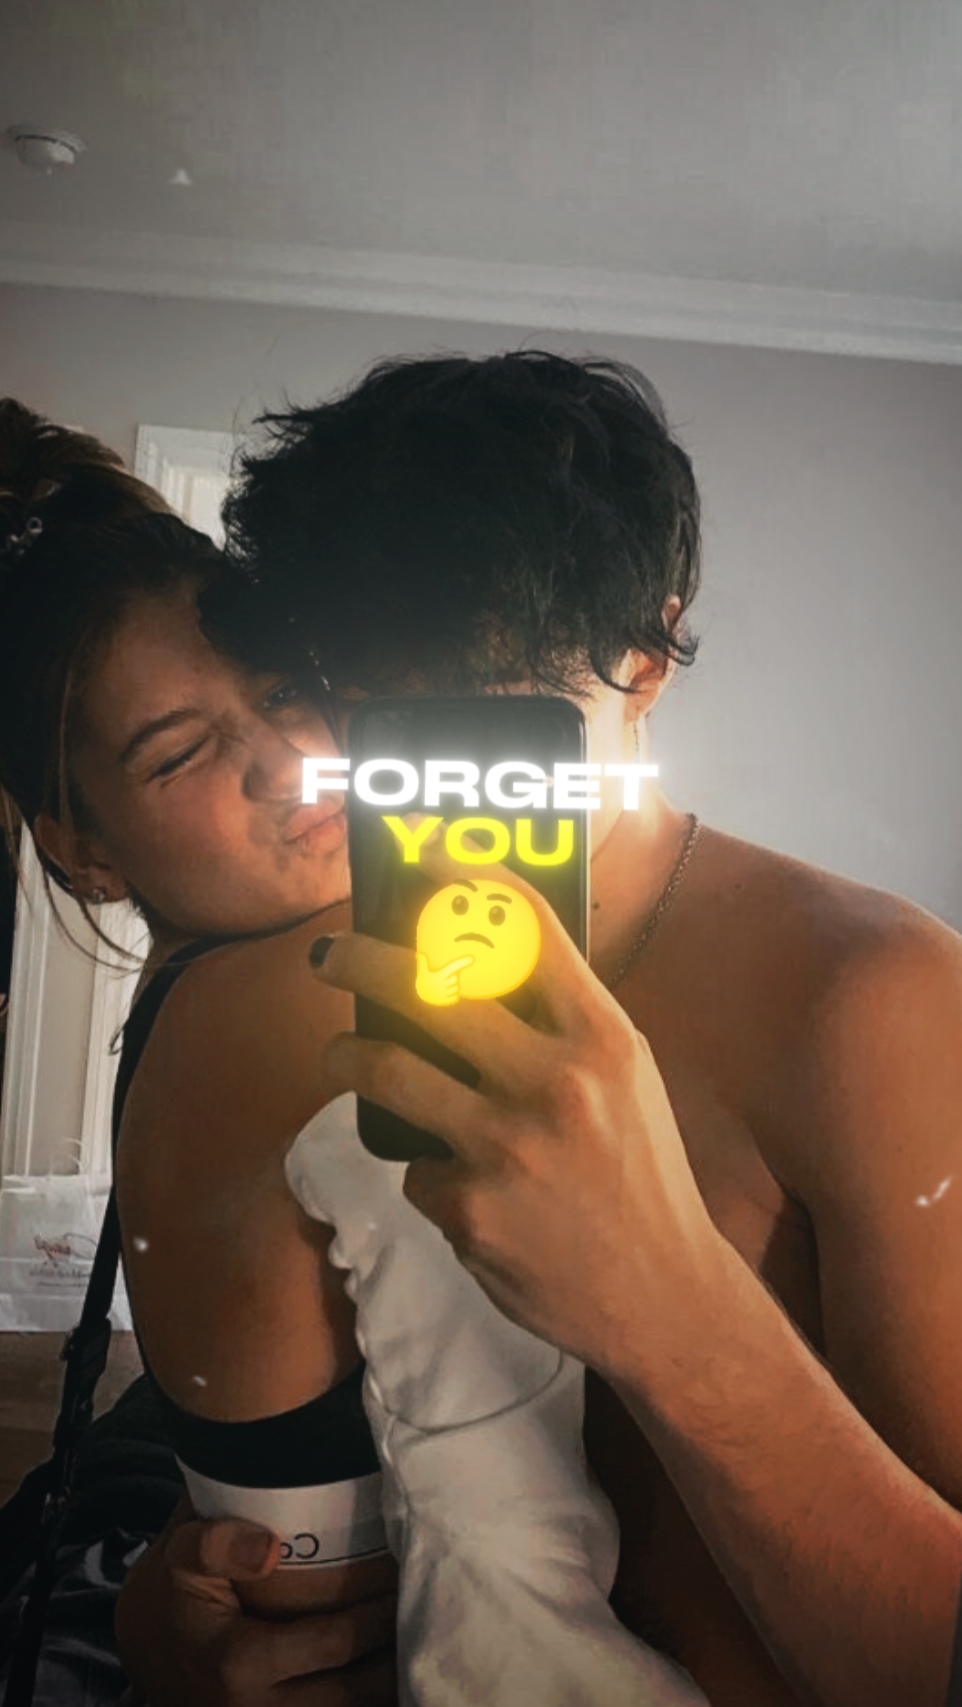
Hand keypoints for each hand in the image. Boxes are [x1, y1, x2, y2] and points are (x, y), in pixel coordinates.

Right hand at [115, 1502, 396, 1706]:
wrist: (148, 1649)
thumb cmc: (174, 1591)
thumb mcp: (180, 1555)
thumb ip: (215, 1542)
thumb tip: (269, 1546)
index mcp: (239, 1665)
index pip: (337, 1641)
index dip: (380, 1610)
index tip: (405, 1572)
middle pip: (358, 1687)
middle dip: (396, 1645)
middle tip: (426, 1599)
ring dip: (390, 1678)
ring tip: (418, 1630)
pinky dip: (367, 1695)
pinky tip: (390, 1663)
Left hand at [314, 834, 722, 1384]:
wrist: (665, 1298)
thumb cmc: (640, 1175)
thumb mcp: (624, 1081)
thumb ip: (561, 1025)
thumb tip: (468, 965)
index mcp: (603, 1037)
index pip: (526, 931)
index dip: (463, 883)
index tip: (418, 862)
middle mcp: (555, 1081)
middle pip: (426, 988)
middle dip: (360, 959)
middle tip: (328, 954)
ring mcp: (506, 1146)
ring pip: (388, 1070)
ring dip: (347, 1054)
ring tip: (338, 1053)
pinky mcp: (467, 1209)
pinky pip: (415, 1169)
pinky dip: (427, 1173)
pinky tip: (462, 1191)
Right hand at [415, 949, 474, 1005]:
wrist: (420, 997)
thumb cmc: (423, 983)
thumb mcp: (422, 972)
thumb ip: (423, 962)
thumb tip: (419, 953)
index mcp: (439, 976)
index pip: (453, 967)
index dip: (462, 962)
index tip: (472, 958)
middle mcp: (442, 984)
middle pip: (455, 979)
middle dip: (452, 978)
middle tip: (444, 980)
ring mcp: (444, 993)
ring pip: (456, 989)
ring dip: (453, 987)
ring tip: (445, 987)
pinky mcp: (446, 1001)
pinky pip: (455, 997)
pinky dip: (453, 995)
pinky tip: (447, 993)